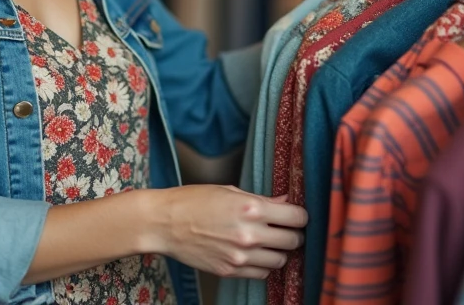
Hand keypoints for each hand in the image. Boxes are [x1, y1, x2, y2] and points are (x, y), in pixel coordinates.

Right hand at [151, 185, 306, 278]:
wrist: (163, 223)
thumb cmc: (193, 201)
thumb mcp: (230, 191)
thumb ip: (262, 199)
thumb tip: (286, 203)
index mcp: (251, 208)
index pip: (296, 218)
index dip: (300, 216)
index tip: (296, 215)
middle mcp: (249, 234)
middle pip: (293, 241)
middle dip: (293, 234)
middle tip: (285, 229)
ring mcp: (239, 256)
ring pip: (281, 261)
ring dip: (279, 252)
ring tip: (268, 242)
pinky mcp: (230, 271)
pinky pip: (261, 273)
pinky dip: (263, 265)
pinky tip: (254, 253)